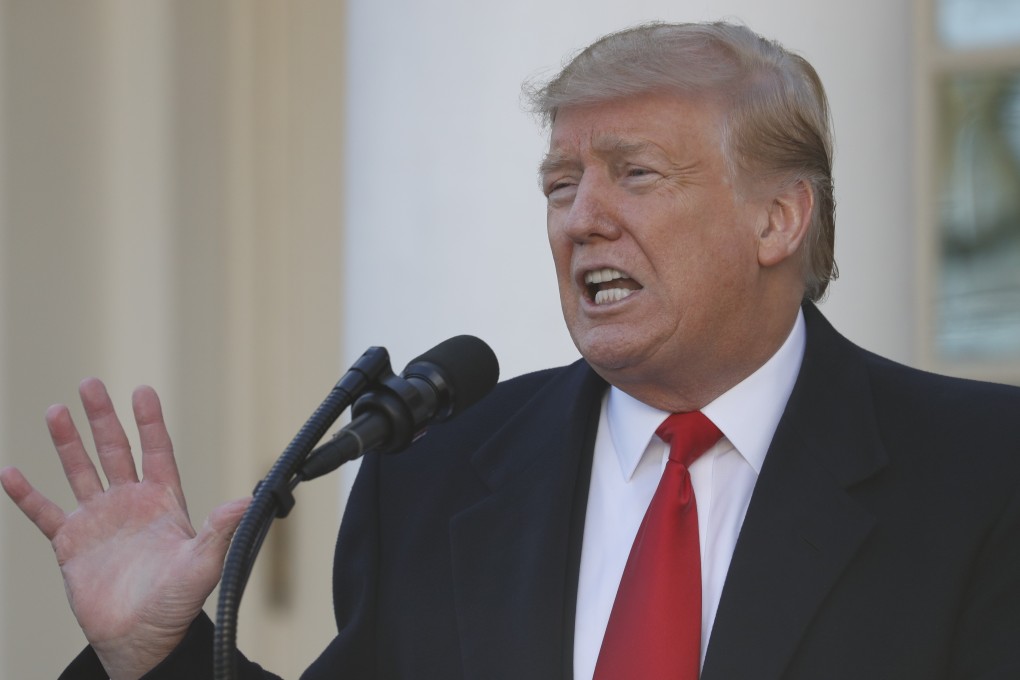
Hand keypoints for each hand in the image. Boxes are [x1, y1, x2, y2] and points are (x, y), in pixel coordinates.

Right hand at [0, 378, 249, 679]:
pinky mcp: (70, 543)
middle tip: (90, 383)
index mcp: (164, 502)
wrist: (141, 638)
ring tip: (55, 410)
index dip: (150, 422)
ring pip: (80, 471)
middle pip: (115, 451)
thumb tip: (249, 500)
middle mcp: (130, 503)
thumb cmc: (177, 602)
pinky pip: (44, 513)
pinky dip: (27, 494)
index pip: (157, 451)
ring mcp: (98, 520)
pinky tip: (11, 472)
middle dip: (103, 418)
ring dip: (67, 443)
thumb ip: (219, 529)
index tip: (142, 390)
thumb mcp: (202, 563)